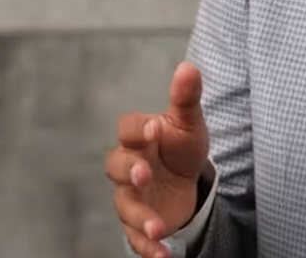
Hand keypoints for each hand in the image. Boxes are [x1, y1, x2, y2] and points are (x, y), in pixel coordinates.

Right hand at [106, 62, 209, 257]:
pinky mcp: (140, 222)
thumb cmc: (181, 145)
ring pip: (125, 206)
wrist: (187, 179)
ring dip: (139, 217)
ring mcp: (132, 196)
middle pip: (116, 167)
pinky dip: (147, 247)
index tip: (154, 128)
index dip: (137, 128)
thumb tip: (188, 66)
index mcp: (140, 137)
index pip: (128, 129)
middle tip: (144, 175)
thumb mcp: (189, 122)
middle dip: (128, 171)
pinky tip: (164, 255)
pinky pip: (136, 237)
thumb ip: (186, 97)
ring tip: (158, 227)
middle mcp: (130, 166)